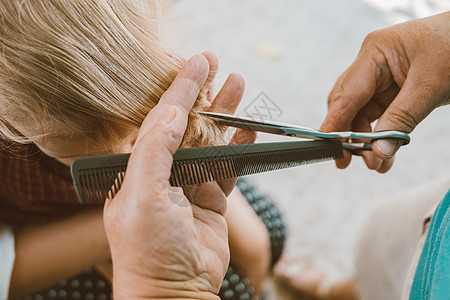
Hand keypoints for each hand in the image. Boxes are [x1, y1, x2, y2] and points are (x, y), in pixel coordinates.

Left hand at [103, 54, 254, 298]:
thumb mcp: (141, 197)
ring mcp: (189, 186)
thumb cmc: (148, 250)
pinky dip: (239, 147)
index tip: (198, 63)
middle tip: (217, 63)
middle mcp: (161, 173)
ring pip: (211, 141)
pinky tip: (250, 129)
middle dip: (203, 94)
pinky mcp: (212, 200)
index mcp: (135, 169)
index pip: (160, 120)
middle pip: (187, 124)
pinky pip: (228, 167)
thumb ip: (154, 152)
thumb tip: (173, 113)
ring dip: (225, 115)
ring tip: (238, 84)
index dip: (179, 90)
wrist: (175, 292)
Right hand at [321, 12, 449, 172]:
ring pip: (363, 115)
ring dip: (367, 141)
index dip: (335, 122)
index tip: (327, 146)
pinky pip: (381, 117)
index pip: (348, 93)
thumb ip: (402, 119)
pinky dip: (382, 136)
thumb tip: (379, 151)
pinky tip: (385, 155)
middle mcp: (372, 65)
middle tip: (345, 161)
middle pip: (348, 105)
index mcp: (375, 52)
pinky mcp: (393, 90)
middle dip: (348, 135)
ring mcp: (381, 78)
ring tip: (376, 164)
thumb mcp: (429, 85)